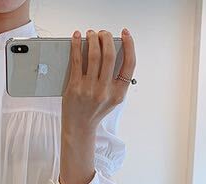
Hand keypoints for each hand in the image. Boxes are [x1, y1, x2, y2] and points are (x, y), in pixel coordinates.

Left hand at [58, 28, 135, 183]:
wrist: (79, 127)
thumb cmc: (95, 111)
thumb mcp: (112, 98)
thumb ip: (115, 79)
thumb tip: (113, 51)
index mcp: (118, 93)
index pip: (129, 64)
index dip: (129, 44)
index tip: (125, 33)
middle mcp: (105, 91)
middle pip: (110, 55)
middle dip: (106, 38)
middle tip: (102, 33)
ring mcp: (90, 89)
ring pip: (94, 55)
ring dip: (93, 39)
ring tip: (91, 34)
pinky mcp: (75, 87)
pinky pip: (77, 61)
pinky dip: (77, 46)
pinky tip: (77, 38)